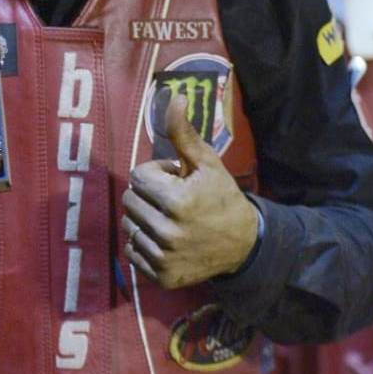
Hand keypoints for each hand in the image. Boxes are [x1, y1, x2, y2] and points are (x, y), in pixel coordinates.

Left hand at [122, 92, 258, 289]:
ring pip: (129, 225)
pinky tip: (166, 240)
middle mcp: (167, 232)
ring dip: (144, 218)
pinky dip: (144, 243)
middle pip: (130, 200)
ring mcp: (163, 258)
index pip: (138, 176)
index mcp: (177, 201)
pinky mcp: (160, 277)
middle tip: (174, 200)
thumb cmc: (222, 197)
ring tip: (170, 219)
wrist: (243, 245)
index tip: (177, 180)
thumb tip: (174, 96)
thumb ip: (184, 134)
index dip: (157, 173)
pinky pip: (132, 251)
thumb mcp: (207, 163)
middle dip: (149, 195)